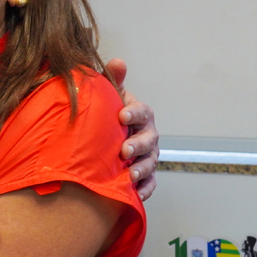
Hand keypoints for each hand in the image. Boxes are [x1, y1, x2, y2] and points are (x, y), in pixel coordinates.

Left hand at [105, 58, 159, 201]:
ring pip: (151, 162)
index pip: (143, 111)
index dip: (134, 113)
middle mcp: (148, 135)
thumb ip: (114, 80)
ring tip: (130, 174)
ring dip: (142, 168)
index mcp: (141, 115)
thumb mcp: (110, 96)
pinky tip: (136, 194)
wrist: (105, 138)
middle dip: (138, 145)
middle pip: (150, 139)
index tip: (121, 115)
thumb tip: (117, 62)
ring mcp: (148, 156)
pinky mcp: (144, 175)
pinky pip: (149, 183)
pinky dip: (144, 189)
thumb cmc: (109, 114)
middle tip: (124, 150)